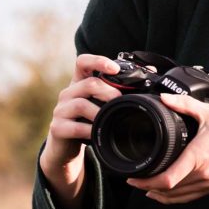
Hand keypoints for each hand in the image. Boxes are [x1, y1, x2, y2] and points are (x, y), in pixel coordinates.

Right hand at [38, 55, 121, 205]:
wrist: (65, 148)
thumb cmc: (87, 121)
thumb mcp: (100, 103)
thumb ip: (118, 88)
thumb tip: (150, 69)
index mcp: (78, 83)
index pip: (82, 62)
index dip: (98, 61)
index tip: (115, 68)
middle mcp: (67, 93)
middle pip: (88, 84)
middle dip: (109, 92)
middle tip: (121, 101)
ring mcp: (60, 110)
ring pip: (81, 104)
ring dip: (100, 112)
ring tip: (111, 119)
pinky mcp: (57, 128)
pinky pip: (76, 127)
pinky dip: (90, 131)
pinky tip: (98, 134)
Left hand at [132, 95, 208, 204]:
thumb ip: (184, 105)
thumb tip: (165, 98)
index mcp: (197, 158)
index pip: (167, 180)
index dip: (146, 182)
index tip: (133, 178)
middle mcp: (202, 175)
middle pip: (168, 191)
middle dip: (148, 187)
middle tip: (135, 180)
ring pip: (179, 197)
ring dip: (160, 195)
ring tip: (146, 188)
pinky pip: (191, 197)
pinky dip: (176, 198)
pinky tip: (167, 194)